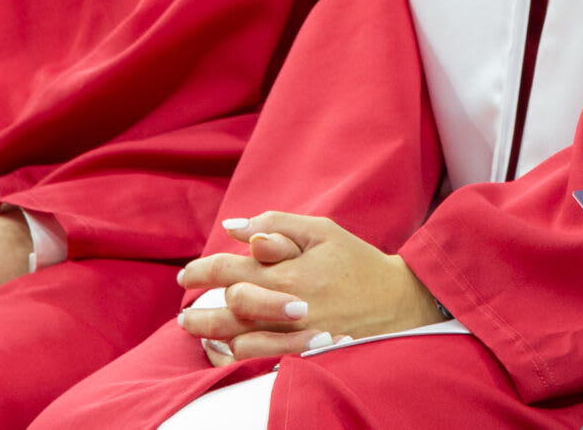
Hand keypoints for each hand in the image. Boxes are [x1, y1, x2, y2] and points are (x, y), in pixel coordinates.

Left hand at [176, 212, 445, 363]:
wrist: (398, 301)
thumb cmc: (356, 261)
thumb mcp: (321, 230)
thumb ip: (275, 224)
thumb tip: (233, 227)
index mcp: (289, 271)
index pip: (230, 269)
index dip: (201, 271)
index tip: (187, 276)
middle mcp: (287, 305)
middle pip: (227, 310)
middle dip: (198, 311)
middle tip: (184, 313)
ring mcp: (295, 333)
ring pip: (238, 339)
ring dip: (211, 335)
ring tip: (198, 332)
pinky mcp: (303, 352)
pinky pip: (259, 358)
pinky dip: (235, 355)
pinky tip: (226, 348)